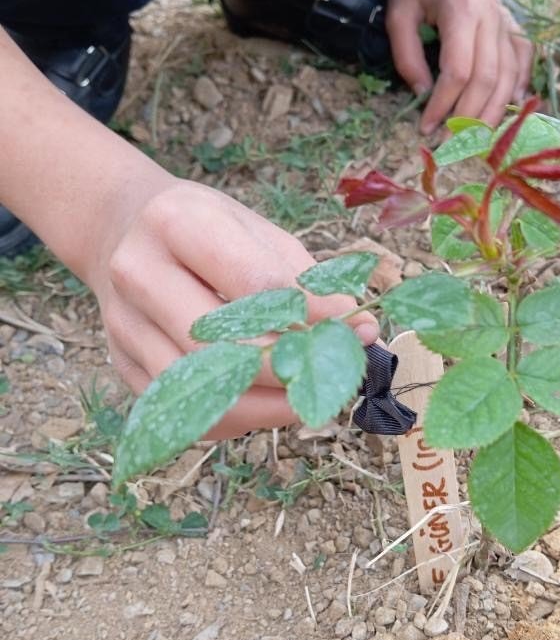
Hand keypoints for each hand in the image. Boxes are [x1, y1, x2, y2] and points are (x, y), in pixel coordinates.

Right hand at [87, 181, 378, 437]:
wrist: (123, 232)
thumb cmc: (207, 231)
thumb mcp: (256, 231)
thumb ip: (306, 279)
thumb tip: (356, 329)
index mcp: (176, 222)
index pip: (253, 282)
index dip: (311, 317)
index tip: (354, 332)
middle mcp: (138, 273)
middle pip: (220, 342)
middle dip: (288, 367)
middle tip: (337, 376)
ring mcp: (124, 324)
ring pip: (201, 387)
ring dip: (267, 404)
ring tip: (312, 396)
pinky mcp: (124, 366)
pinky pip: (188, 413)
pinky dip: (240, 417)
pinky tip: (273, 404)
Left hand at [386, 0, 532, 134]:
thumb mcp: (399, 11)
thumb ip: (406, 54)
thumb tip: (422, 93)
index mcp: (461, 12)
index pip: (457, 71)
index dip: (443, 104)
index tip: (427, 126)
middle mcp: (491, 19)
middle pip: (487, 79)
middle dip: (468, 116)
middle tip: (450, 141)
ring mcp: (506, 24)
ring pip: (508, 77)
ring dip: (493, 112)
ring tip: (475, 137)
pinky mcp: (513, 28)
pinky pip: (524, 62)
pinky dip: (519, 87)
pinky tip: (510, 108)